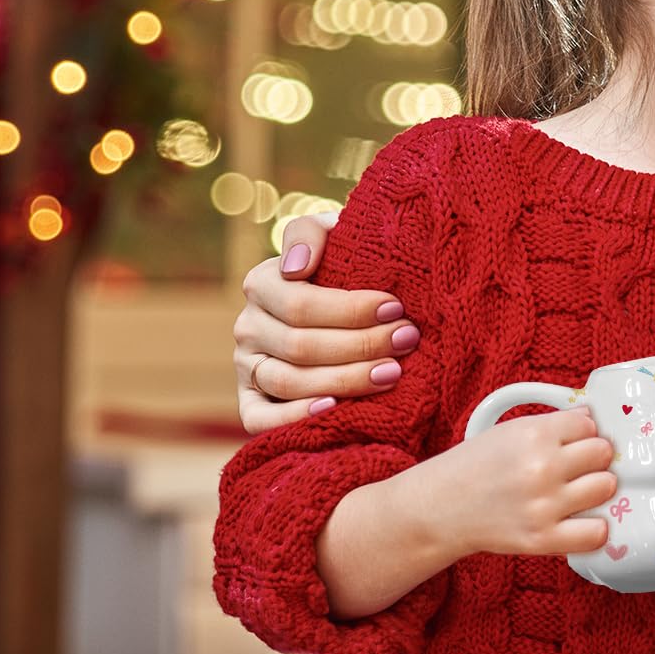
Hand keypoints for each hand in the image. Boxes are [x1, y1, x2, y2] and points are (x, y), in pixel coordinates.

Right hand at [235, 211, 416, 434]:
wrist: (350, 305)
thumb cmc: (347, 266)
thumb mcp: (333, 237)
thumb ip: (311, 233)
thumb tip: (296, 267)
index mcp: (262, 284)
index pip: (301, 303)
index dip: (350, 309)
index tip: (396, 308)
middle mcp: (247, 326)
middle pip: (301, 345)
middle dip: (361, 345)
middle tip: (407, 340)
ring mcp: (247, 367)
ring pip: (289, 381)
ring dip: (345, 380)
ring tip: (392, 373)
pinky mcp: (251, 403)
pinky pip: (260, 420)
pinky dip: (294, 418)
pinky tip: (335, 410)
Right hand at [427, 408, 617, 558]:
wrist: (440, 508)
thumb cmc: (476, 466)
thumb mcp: (511, 430)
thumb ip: (554, 423)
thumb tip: (593, 417)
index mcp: (534, 434)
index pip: (590, 424)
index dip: (584, 432)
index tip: (575, 442)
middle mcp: (542, 467)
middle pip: (602, 453)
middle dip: (594, 458)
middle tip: (579, 466)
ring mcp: (544, 505)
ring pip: (605, 487)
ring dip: (597, 488)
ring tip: (580, 490)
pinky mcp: (542, 539)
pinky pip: (595, 533)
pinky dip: (594, 528)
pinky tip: (582, 520)